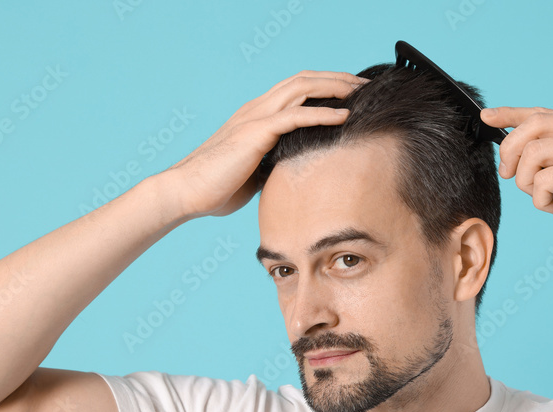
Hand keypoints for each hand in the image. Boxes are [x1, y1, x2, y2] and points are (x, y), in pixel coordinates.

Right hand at [158, 70, 368, 219]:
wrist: (187, 193)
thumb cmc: (218, 187)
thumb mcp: (256, 172)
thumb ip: (276, 163)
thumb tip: (297, 171)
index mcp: (257, 115)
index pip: (296, 90)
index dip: (325, 86)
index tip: (352, 93)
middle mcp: (257, 109)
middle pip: (304, 80)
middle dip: (337, 78)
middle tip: (365, 84)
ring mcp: (255, 117)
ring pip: (301, 88)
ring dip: (334, 87)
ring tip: (361, 91)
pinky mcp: (255, 133)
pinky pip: (295, 116)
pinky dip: (322, 113)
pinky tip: (344, 115)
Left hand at [480, 106, 552, 265]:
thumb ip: (551, 159)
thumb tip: (512, 151)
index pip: (545, 113)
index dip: (512, 114)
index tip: (488, 116)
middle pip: (535, 124)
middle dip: (511, 150)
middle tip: (507, 174)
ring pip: (533, 153)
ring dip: (526, 181)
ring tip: (543, 198)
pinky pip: (542, 180)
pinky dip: (540, 200)